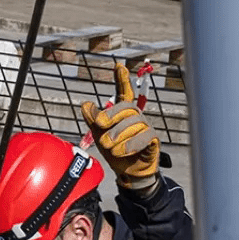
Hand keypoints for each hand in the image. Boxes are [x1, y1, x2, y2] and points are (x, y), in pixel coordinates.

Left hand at [79, 63, 160, 192]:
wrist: (127, 173)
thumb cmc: (114, 151)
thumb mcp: (99, 135)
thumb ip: (92, 120)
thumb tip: (86, 104)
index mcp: (123, 113)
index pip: (124, 93)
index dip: (121, 80)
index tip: (118, 66)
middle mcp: (136, 116)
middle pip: (126, 107)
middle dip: (111, 116)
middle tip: (99, 126)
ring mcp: (146, 127)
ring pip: (133, 123)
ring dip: (118, 135)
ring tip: (109, 147)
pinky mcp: (152, 140)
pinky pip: (145, 136)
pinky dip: (131, 144)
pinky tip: (121, 151)